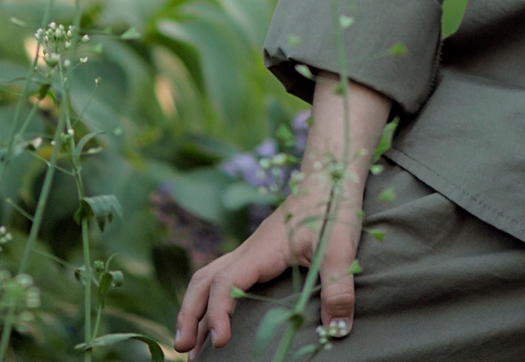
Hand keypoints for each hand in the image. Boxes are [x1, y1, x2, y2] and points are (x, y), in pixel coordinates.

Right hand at [174, 79, 391, 353]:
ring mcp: (248, 252)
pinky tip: (212, 320)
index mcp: (262, 250)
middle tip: (183, 349)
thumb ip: (338, 288)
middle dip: (189, 314)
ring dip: (193, 308)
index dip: (218, 313)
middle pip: (203, 281)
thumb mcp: (341, 249)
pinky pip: (221, 277)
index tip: (221, 342)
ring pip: (207, 278)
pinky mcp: (255, 255)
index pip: (225, 283)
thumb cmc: (333, 209)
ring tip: (189, 344)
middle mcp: (247, 251)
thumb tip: (337, 330)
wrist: (327, 179)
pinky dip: (208, 299)